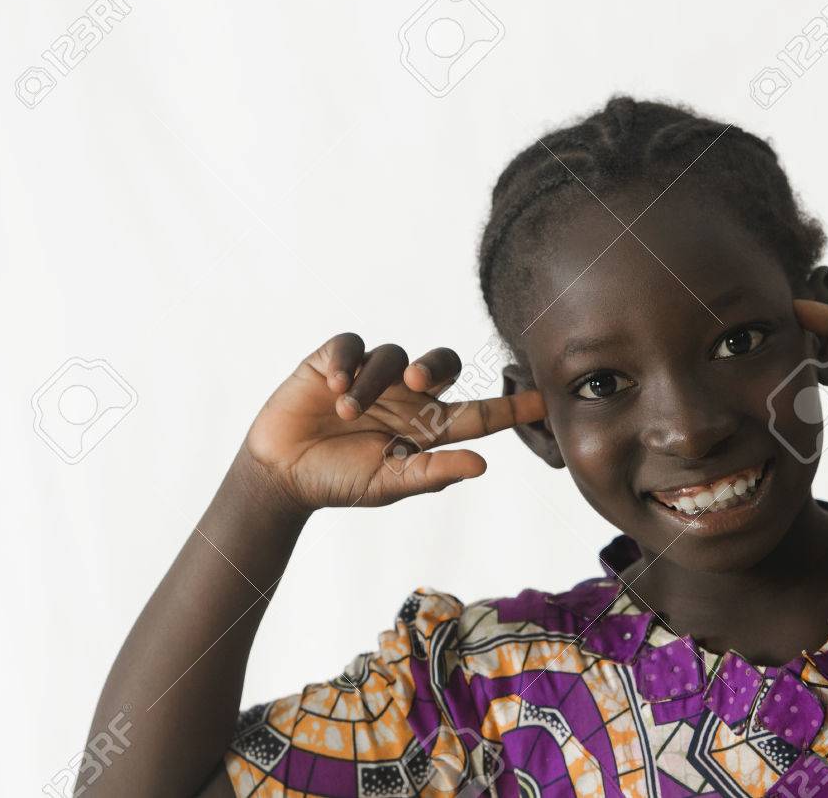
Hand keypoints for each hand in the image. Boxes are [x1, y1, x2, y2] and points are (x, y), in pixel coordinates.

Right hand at [244, 333, 545, 512]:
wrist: (281, 475)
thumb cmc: (340, 481)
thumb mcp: (389, 484)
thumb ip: (433, 473)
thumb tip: (483, 464)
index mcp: (428, 427)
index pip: (480, 413)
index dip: (512, 406)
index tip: (546, 399)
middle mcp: (407, 396)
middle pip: (443, 363)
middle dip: (436, 367)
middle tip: (417, 384)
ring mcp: (373, 376)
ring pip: (392, 355)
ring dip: (372, 381)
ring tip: (347, 410)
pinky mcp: (336, 361)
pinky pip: (353, 345)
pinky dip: (348, 362)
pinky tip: (335, 387)